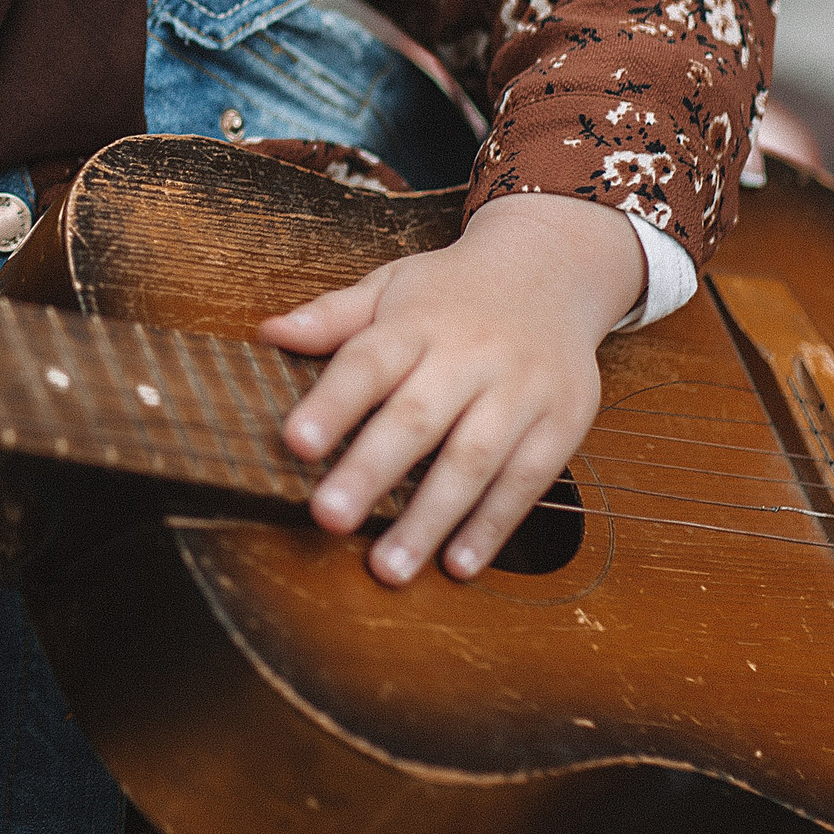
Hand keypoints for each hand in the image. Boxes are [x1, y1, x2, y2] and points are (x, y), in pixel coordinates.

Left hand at [259, 193, 641, 585]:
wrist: (553, 267)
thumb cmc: (454, 292)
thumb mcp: (392, 286)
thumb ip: (333, 316)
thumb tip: (270, 333)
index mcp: (419, 322)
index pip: (368, 362)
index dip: (331, 403)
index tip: (295, 443)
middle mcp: (472, 355)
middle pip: (417, 418)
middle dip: (371, 471)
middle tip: (328, 518)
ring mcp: (521, 389)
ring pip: (473, 459)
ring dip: (430, 518)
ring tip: (389, 567)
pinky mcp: (562, 421)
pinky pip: (527, 480)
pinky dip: (492, 526)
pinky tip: (457, 564)